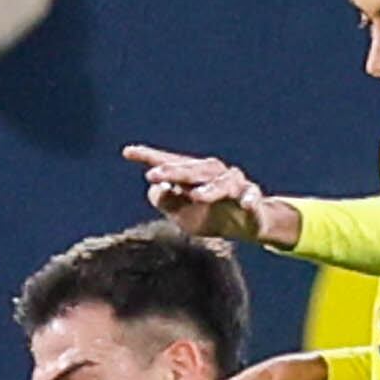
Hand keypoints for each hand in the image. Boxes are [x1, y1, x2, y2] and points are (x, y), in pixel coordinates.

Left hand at [122, 142, 290, 246]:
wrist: (245, 226)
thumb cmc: (208, 216)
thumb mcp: (180, 214)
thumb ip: (165, 202)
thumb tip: (156, 189)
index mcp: (192, 176)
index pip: (170, 164)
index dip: (150, 157)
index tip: (128, 152)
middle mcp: (213, 174)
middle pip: (194, 170)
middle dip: (174, 171)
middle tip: (154, 175)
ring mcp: (234, 185)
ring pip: (223, 182)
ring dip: (210, 189)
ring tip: (196, 196)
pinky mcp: (252, 198)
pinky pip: (252, 197)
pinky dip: (249, 199)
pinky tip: (245, 204)